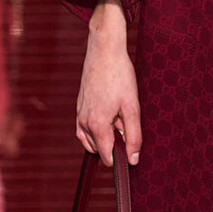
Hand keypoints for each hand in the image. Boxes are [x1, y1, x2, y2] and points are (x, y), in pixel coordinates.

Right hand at [76, 0, 141, 165]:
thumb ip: (134, 136)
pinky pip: (85, 129)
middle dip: (114, 144)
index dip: (122, 158)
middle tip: (126, 122)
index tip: (132, 150)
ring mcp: (79, 114)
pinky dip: (96, 129)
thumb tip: (133, 160)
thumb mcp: (132, 107)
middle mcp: (83, 123)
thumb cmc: (120, 77)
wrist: (104, 51)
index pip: (107, 157)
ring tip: (118, 115)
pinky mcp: (79, 107)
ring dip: (105, 136)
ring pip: (91, 140)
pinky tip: (109, 114)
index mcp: (97, 125)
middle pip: (99, 150)